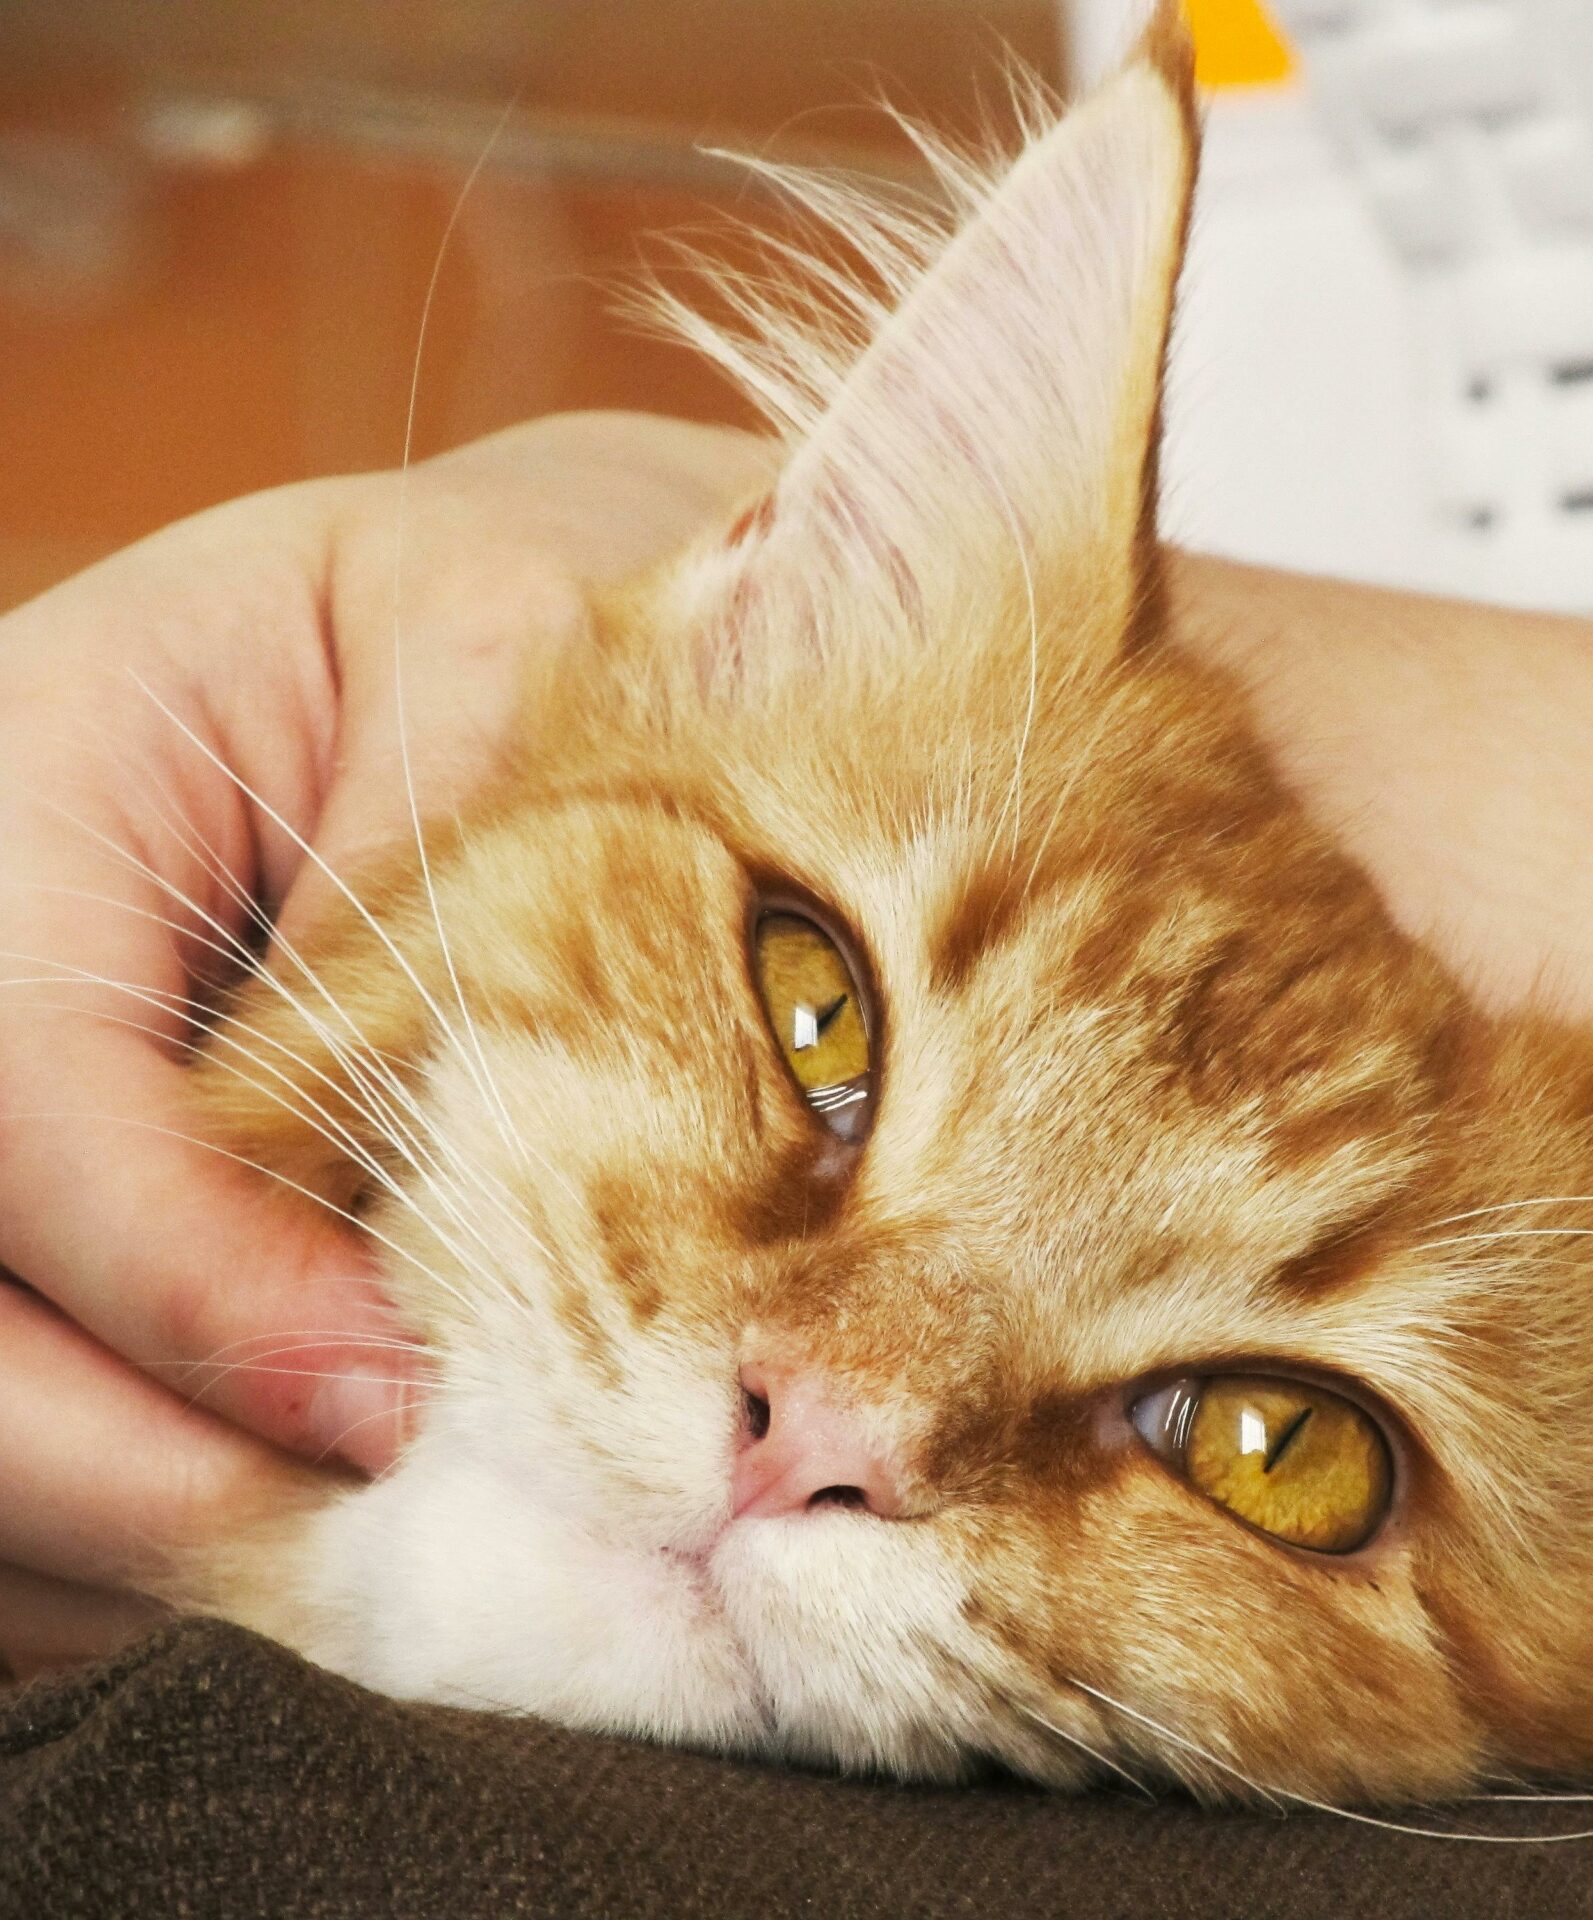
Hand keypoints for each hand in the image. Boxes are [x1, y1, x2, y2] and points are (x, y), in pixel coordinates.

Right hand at [0, 412, 771, 1675]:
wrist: (434, 647)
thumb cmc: (478, 641)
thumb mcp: (493, 670)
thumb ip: (437, 914)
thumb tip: (415, 1231)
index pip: (10, 1104)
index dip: (189, 1281)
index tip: (398, 1393)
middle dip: (164, 1476)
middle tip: (431, 1551)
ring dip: (164, 1550)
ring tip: (415, 1557)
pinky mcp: (11, 1266)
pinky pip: (7, 1510)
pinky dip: (142, 1567)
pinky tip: (322, 1536)